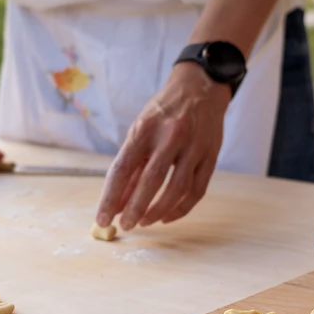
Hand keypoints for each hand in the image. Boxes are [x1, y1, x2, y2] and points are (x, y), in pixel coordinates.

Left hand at [96, 63, 230, 230]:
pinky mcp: (211, 155)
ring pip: (177, 189)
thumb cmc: (164, 113)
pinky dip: (181, 208)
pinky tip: (168, 216)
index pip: (123, 168)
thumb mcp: (141, 131)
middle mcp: (170, 136)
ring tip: (145, 222)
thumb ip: (130, 167)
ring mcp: (194, 146)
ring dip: (158, 211)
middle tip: (125, 226)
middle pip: (151, 181)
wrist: (200, 87)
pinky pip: (196, 190)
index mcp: (145, 129)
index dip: (111, 197)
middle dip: (135, 208)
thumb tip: (116, 203)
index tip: (102, 218)